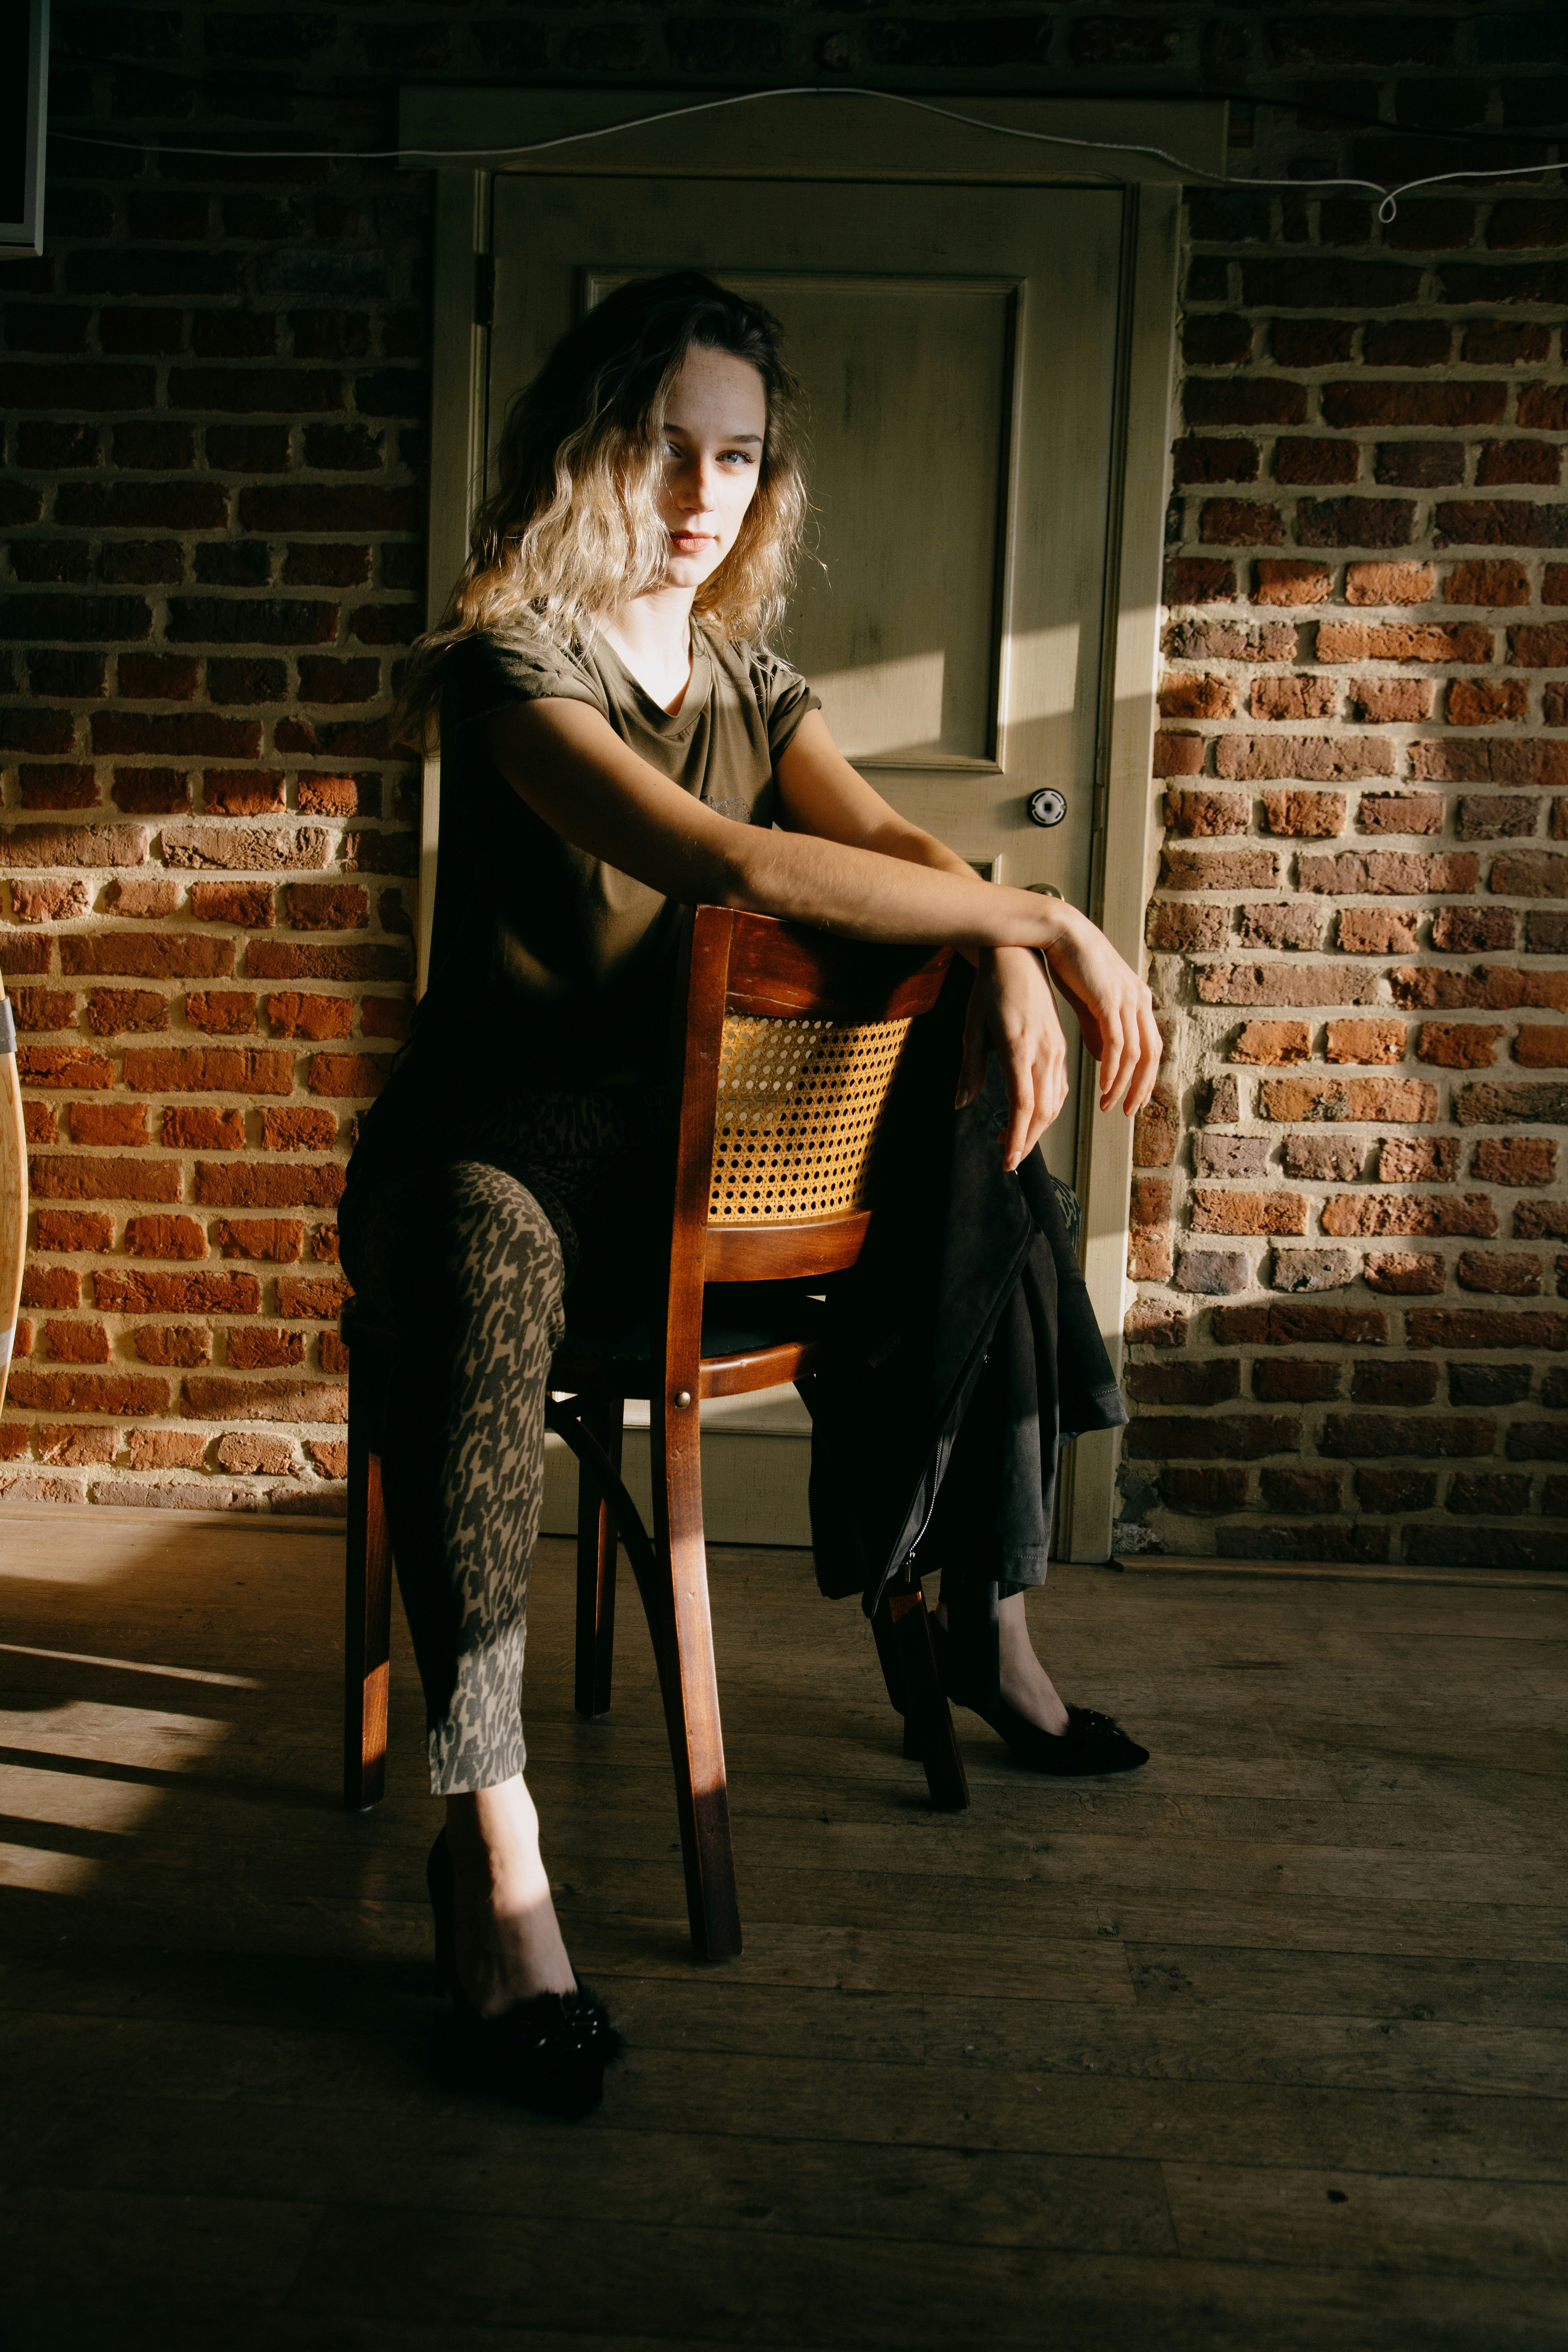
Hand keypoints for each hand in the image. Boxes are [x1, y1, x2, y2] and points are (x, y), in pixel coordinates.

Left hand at [955, 946, 1069, 1169]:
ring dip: (1036, 1127)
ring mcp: (1056, 1050)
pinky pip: (1059, 1086)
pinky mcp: (1060, 1047)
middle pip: (1043, 1111)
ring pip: (1055, 1102)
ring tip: (1012, 1139)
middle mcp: (1044, 1053)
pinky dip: (1047, 1107)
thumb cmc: (989, 992)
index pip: (1023, 1106)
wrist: (1017, 960)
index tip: (1007, 1161)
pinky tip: (1030, 1114)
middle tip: (1007, 1158)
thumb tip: (961, 1104)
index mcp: (1019, 1050)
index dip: (1017, 1138)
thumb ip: (970, 1069)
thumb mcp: (972, 1029)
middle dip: (1027, 1140)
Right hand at [1034, 906, 1160, 1115]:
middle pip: (1152, 1054)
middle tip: (1129, 1111)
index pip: (1152, 1045)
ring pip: (1136, 1053)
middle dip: (1142, 1087)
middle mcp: (1140, 1000)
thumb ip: (1098, 1030)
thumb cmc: (1071, 964)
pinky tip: (1103, 1084)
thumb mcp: (1088, 1002)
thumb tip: (1106, 1059)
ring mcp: (1128, 999)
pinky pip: (1117, 1042)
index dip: (1146, 1075)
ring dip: (1123, 1083)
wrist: (1059, 932)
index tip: (1136, 1098)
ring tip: (1109, 1103)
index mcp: (1138, 999)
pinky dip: (1113, 1068)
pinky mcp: (1110, 999)